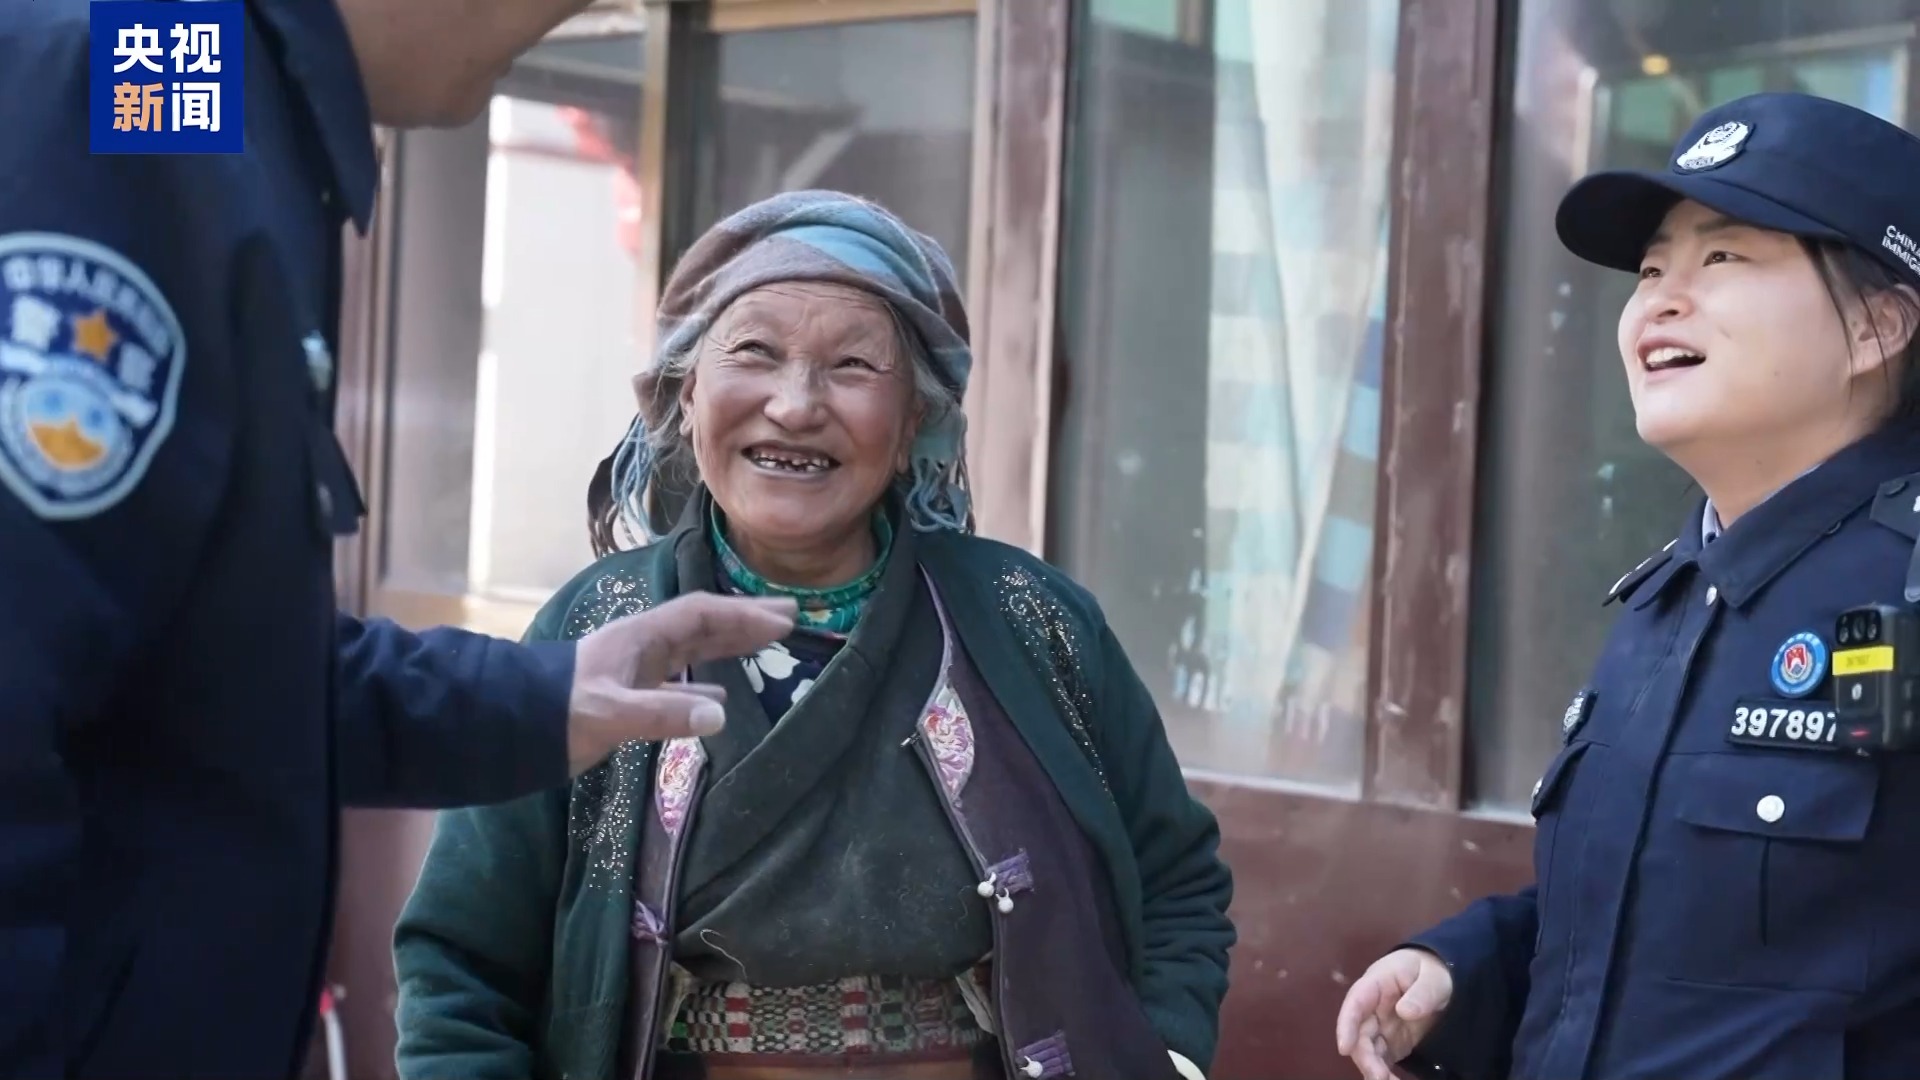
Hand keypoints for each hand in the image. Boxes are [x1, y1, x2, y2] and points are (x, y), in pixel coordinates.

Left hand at [567, 592, 795, 774]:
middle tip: (789, 617)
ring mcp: (636, 669)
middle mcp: (643, 646)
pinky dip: (705, 683)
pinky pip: (678, 680)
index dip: (743, 614)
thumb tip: (722, 712)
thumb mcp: (612, 712)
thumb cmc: (559, 712)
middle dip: (745, 619)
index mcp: (642, 637)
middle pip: (703, 625)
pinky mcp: (628, 694)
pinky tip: (721, 699)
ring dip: (730, 645)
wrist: (513, 727)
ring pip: (693, 649)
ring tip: (766, 645)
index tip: (783, 619)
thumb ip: (663, 712)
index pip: (702, 615)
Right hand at [1334, 947, 1452, 1079]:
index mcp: (1377, 984)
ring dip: (1374, 1069)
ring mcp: (1380, 1026)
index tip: (1344, 1048)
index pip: (1355, 1003)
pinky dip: (1385, 1073)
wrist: (1440, 975)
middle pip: (1359, 1033)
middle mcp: (1371, 1008)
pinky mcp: (1391, 1042)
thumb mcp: (1434, 977)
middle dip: (1365, 1057)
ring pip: (1368, 1050)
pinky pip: (1382, 1059)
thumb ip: (1422, 993)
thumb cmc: (1431, 970)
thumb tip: (1404, 1011)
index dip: (1346, 1025)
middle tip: (1379, 1077)